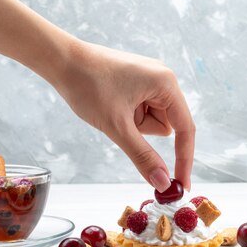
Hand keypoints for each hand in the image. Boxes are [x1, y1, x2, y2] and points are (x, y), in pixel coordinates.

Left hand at [54, 40, 195, 191]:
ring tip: (110, 108)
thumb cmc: (88, 86)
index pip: (185, 129)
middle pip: (165, 125)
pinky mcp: (137, 83)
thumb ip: (143, 156)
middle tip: (117, 121)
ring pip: (151, 120)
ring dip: (133, 124)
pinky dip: (127, 116)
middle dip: (141, 131)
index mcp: (166, 83)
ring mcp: (150, 79)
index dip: (184, 159)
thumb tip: (162, 183)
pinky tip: (109, 104)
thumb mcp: (117, 126)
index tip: (182, 185)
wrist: (61, 61)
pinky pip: (141, 110)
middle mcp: (163, 79)